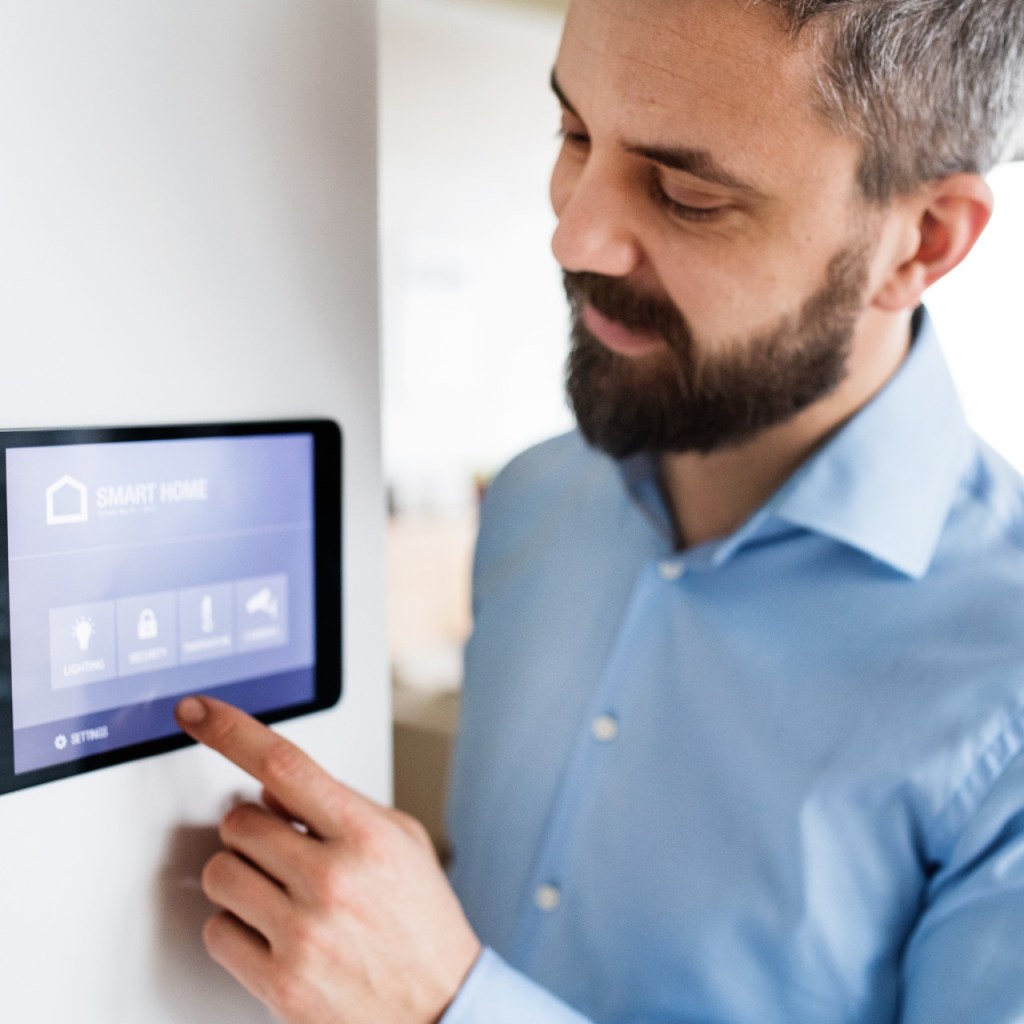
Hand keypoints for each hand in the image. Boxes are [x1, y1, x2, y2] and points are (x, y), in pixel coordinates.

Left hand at [175, 695, 481, 1023]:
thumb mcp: (401, 839)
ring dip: (239, 875)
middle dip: (251, 829)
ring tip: (276, 891)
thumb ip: (339, 803)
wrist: (440, 1008)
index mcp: (365, 835)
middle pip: (239, 821)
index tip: (196, 712)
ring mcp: (303, 933)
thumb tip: (272, 787)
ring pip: (220, 873)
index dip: (230, 729)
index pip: (283, 763)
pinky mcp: (280, 983)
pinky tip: (270, 928)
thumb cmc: (421, 920)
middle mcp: (332, 879)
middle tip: (280, 849)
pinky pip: (217, 932)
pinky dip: (234, 926)